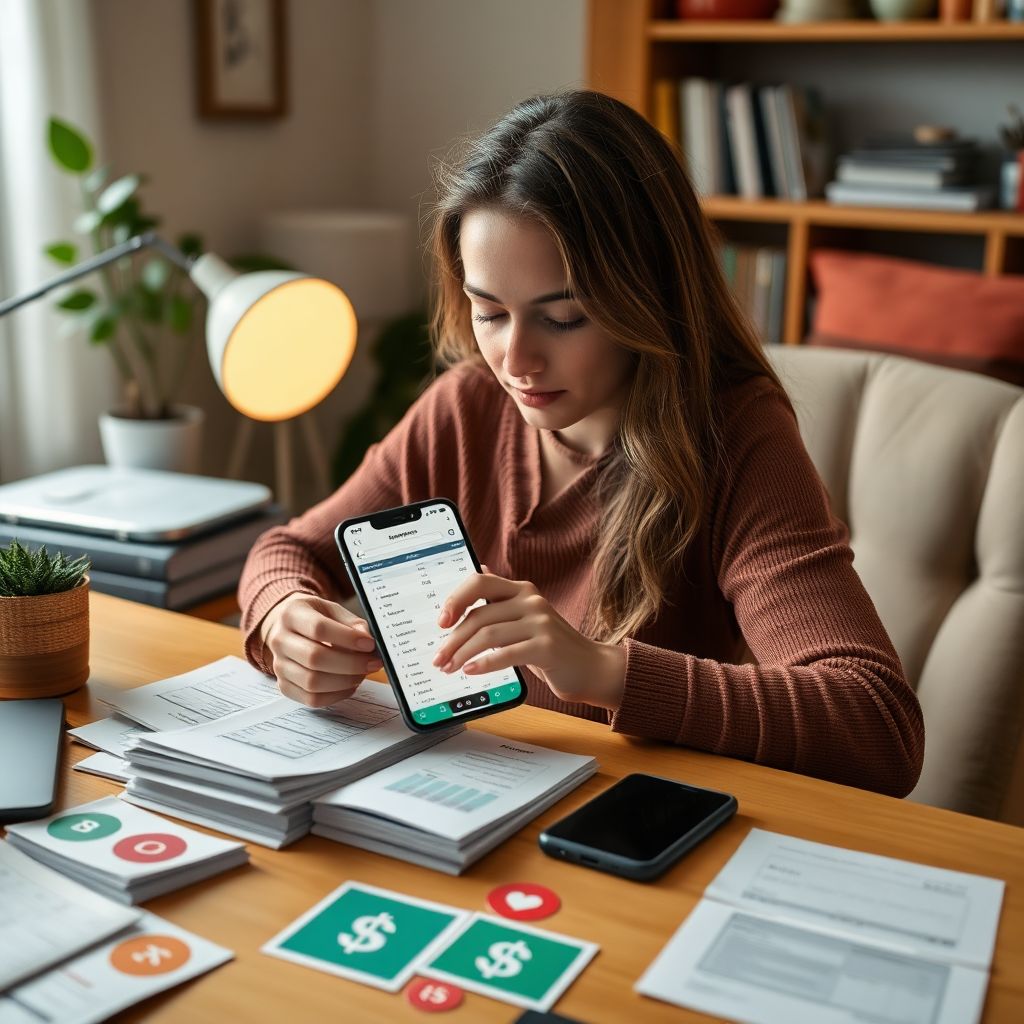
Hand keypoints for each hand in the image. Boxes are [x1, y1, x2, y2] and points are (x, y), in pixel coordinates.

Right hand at [259, 593, 381, 707]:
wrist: (287, 628)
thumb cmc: (314, 617)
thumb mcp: (332, 609)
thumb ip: (351, 623)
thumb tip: (367, 640)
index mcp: (291, 614)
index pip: (318, 628)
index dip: (347, 638)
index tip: (369, 644)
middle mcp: (280, 641)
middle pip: (314, 658)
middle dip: (350, 663)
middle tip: (372, 663)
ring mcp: (279, 666)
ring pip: (312, 682)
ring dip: (345, 681)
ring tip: (362, 673)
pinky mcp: (284, 686)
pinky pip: (311, 699)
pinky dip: (336, 695)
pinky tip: (349, 685)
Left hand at [431, 568, 625, 709]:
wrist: (590, 667)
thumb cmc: (550, 646)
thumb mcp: (524, 618)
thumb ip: (501, 599)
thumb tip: (478, 569)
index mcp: (521, 590)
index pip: (480, 582)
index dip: (455, 599)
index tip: (440, 622)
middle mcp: (531, 600)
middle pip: (479, 615)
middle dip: (453, 640)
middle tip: (438, 659)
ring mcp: (541, 622)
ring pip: (488, 634)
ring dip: (463, 654)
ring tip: (449, 669)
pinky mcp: (547, 646)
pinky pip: (506, 653)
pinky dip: (485, 663)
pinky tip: (471, 671)